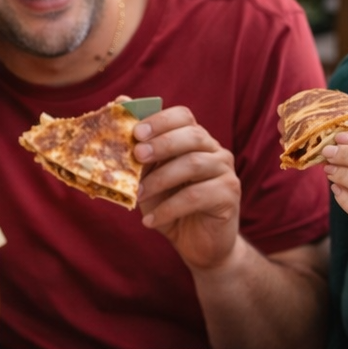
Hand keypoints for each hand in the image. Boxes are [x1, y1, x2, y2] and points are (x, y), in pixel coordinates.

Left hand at [131, 105, 241, 270]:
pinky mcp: (229, 196)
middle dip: (161, 143)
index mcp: (195, 140)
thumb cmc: (170, 207)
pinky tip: (150, 221)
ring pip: (193, 164)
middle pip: (192, 135)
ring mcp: (225, 172)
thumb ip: (139, 149)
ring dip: (160, 179)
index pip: (183, 116)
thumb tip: (119, 103)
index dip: (160, 120)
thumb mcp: (149, 179)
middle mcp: (214, 151)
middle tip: (137, 155)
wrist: (198, 245)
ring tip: (138, 196)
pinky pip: (197, 196)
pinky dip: (169, 208)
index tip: (136, 132)